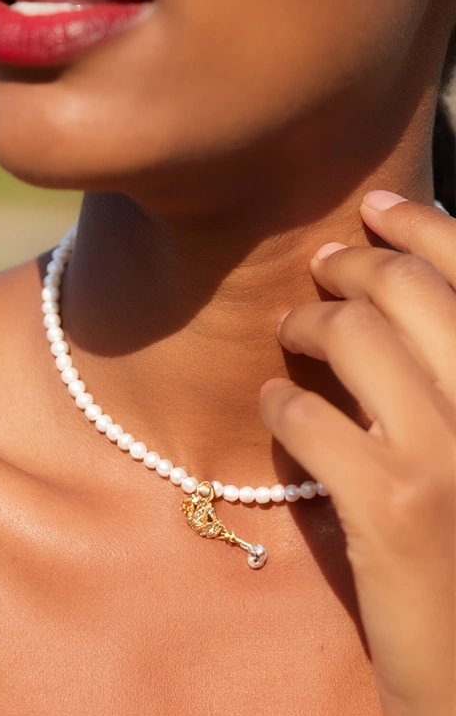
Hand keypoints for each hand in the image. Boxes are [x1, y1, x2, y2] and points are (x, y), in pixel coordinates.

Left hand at [259, 190, 455, 715]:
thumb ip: (450, 382)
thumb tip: (395, 313)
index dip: (421, 225)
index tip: (376, 209)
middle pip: (405, 289)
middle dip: (350, 266)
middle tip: (322, 270)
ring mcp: (448, 452)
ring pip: (353, 337)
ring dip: (307, 325)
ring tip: (291, 334)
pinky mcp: (391, 507)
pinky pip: (308, 417)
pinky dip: (281, 406)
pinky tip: (276, 413)